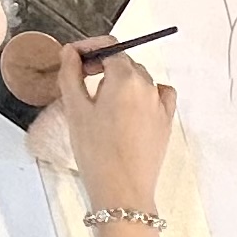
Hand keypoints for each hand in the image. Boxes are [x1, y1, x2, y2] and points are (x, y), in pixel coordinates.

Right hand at [28, 37, 176, 210]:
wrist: (122, 190)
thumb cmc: (96, 152)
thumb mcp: (75, 110)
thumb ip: (71, 75)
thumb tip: (70, 53)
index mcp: (125, 78)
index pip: (109, 46)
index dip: (88, 47)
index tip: (73, 57)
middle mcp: (147, 86)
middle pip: (124, 61)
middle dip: (101, 64)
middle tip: (79, 80)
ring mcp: (160, 103)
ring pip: (139, 78)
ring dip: (120, 80)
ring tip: (100, 101)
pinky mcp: (166, 121)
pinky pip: (159, 95)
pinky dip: (144, 94)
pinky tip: (130, 107)